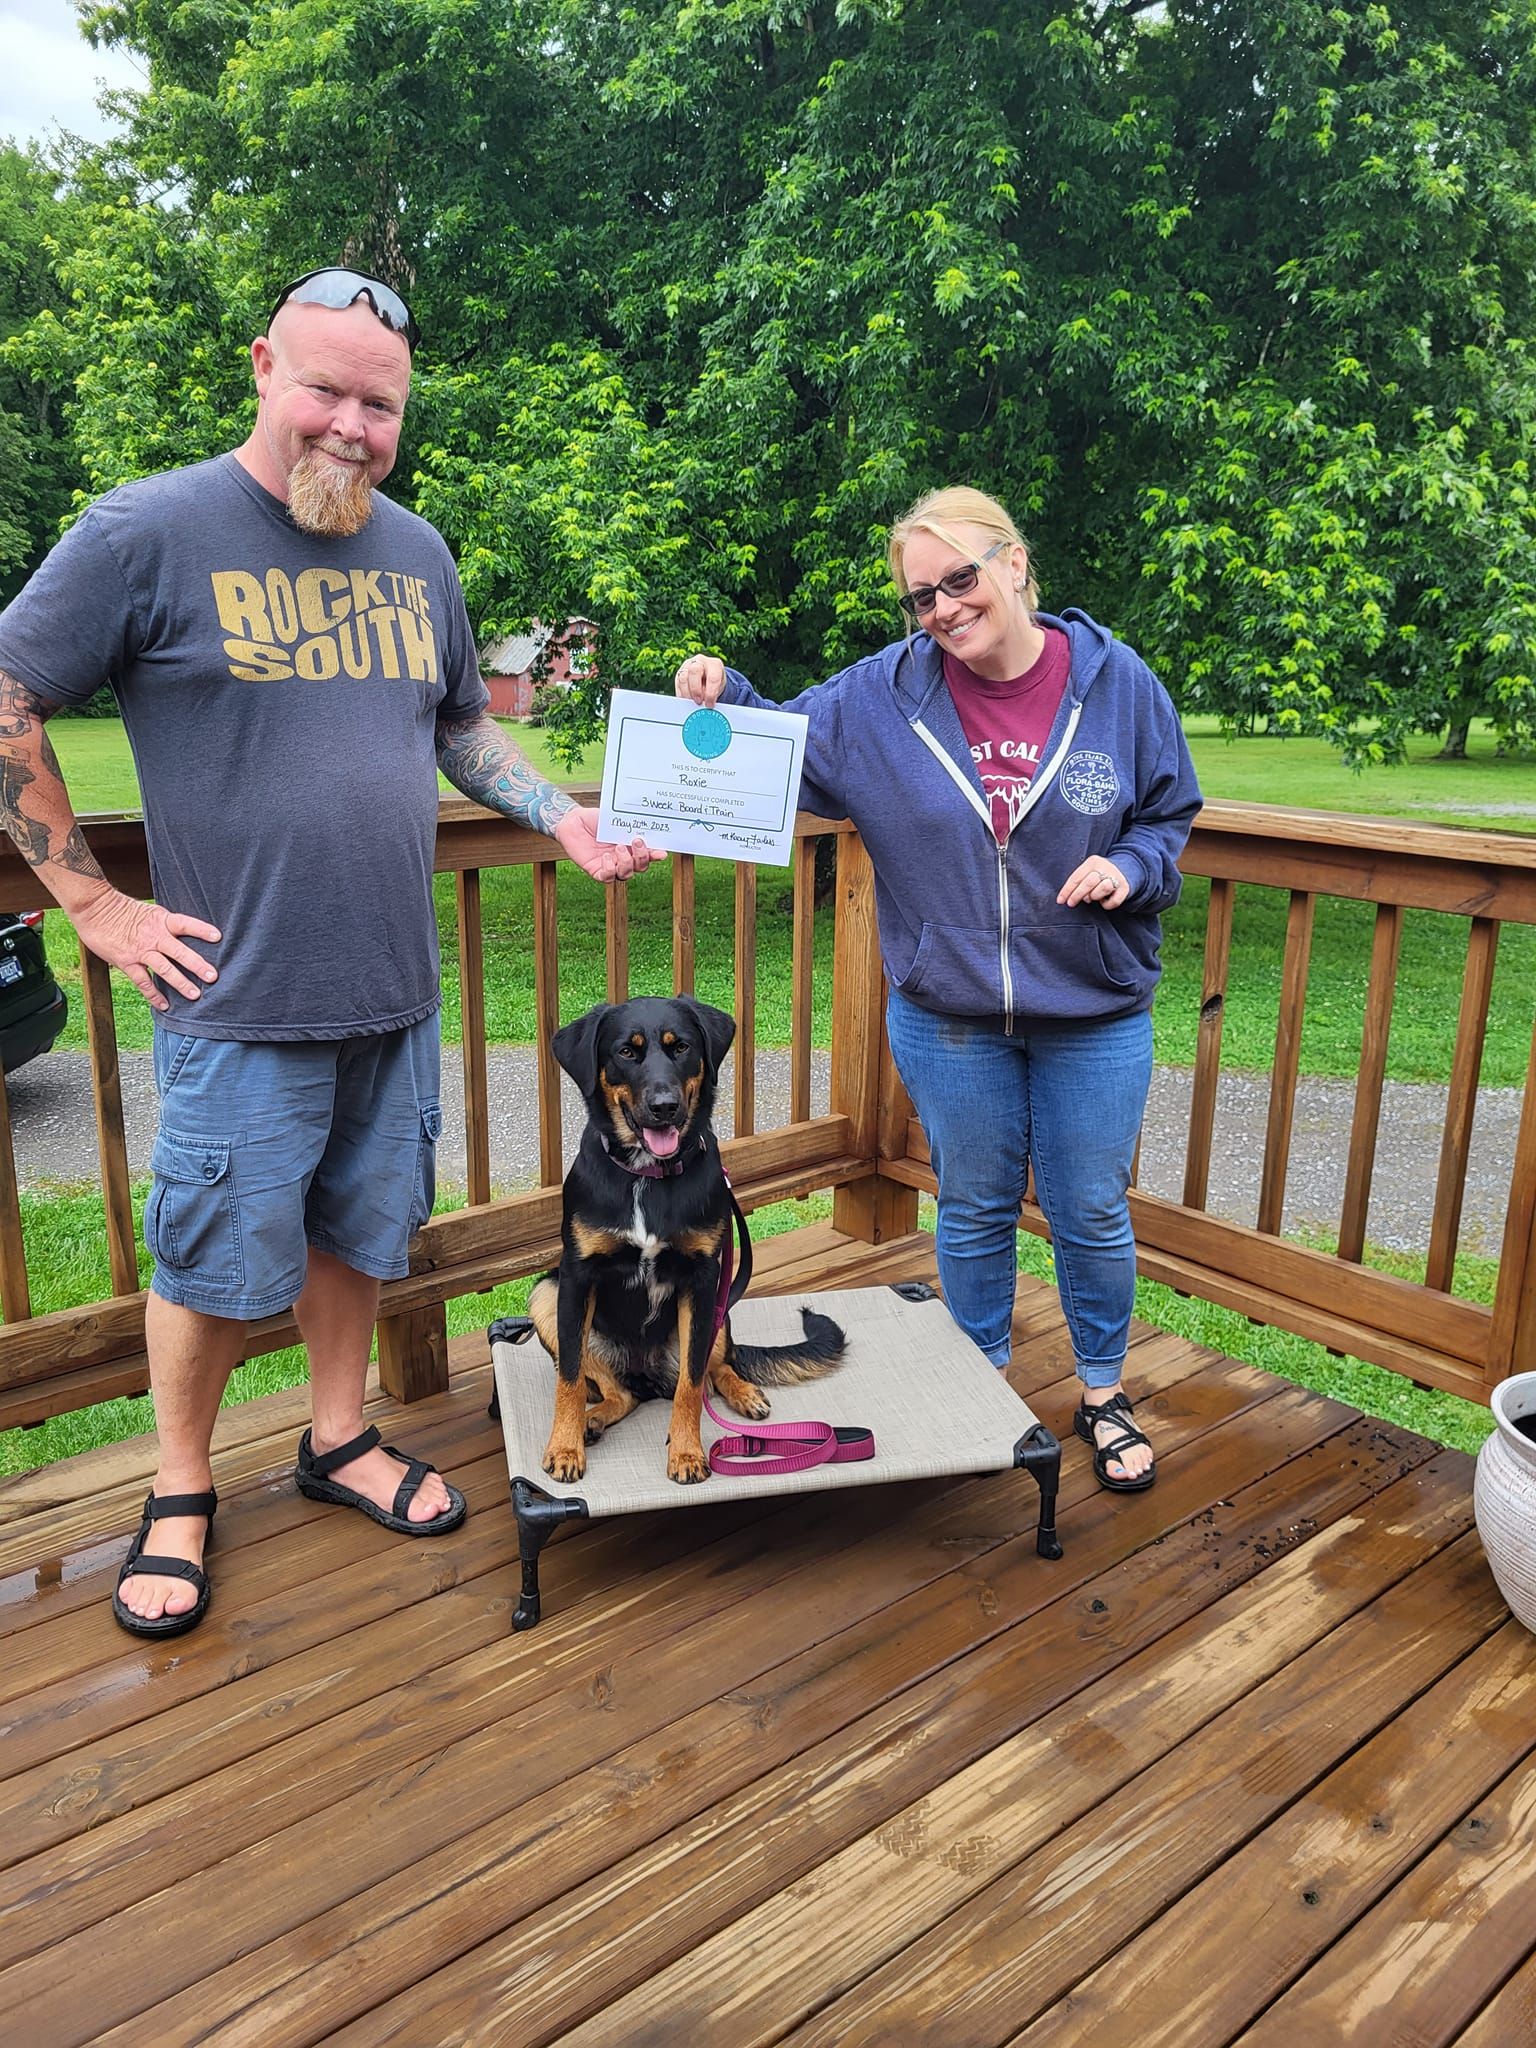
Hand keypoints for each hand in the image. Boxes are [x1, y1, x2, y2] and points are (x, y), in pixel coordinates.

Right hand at [71, 887, 220, 1009]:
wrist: (95, 909)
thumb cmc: (123, 910)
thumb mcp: (150, 912)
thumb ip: (166, 924)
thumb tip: (183, 934)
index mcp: (161, 920)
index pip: (186, 924)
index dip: (201, 930)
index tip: (218, 937)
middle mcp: (154, 936)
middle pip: (179, 952)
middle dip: (197, 965)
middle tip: (213, 976)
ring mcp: (141, 950)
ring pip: (164, 969)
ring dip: (180, 983)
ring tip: (195, 995)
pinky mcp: (127, 962)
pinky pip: (143, 982)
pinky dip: (154, 995)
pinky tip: (165, 1005)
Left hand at [554, 804, 657, 881]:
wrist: (573, 821)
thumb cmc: (595, 819)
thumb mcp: (614, 819)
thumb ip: (629, 824)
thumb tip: (646, 824)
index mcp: (631, 846)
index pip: (648, 854)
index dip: (655, 855)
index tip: (661, 853)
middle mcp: (623, 858)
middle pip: (640, 867)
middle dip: (642, 857)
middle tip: (637, 841)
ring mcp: (610, 865)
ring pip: (626, 874)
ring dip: (626, 862)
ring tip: (618, 847)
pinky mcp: (596, 871)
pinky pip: (607, 877)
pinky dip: (609, 869)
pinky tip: (605, 857)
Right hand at [674, 655, 726, 704]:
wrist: (708, 676)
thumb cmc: (715, 683)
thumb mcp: (718, 687)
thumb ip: (711, 693)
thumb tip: (703, 704)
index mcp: (714, 664)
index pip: (712, 677)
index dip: (711, 693)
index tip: (709, 705)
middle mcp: (700, 661)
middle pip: (694, 671)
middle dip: (696, 689)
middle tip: (698, 702)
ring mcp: (688, 665)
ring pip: (683, 677)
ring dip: (687, 693)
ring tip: (692, 702)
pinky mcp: (679, 672)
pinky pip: (678, 684)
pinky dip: (682, 694)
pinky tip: (687, 700)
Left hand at [1058, 858, 1128, 909]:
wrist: (1123, 870)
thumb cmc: (1098, 875)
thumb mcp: (1087, 872)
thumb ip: (1078, 882)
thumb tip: (1066, 898)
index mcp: (1093, 862)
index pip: (1077, 877)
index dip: (1067, 890)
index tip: (1060, 901)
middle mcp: (1106, 867)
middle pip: (1089, 882)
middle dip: (1077, 895)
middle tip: (1071, 904)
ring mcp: (1117, 877)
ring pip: (1103, 888)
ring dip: (1095, 896)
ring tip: (1093, 897)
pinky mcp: (1125, 888)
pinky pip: (1114, 901)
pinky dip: (1107, 904)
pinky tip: (1103, 901)